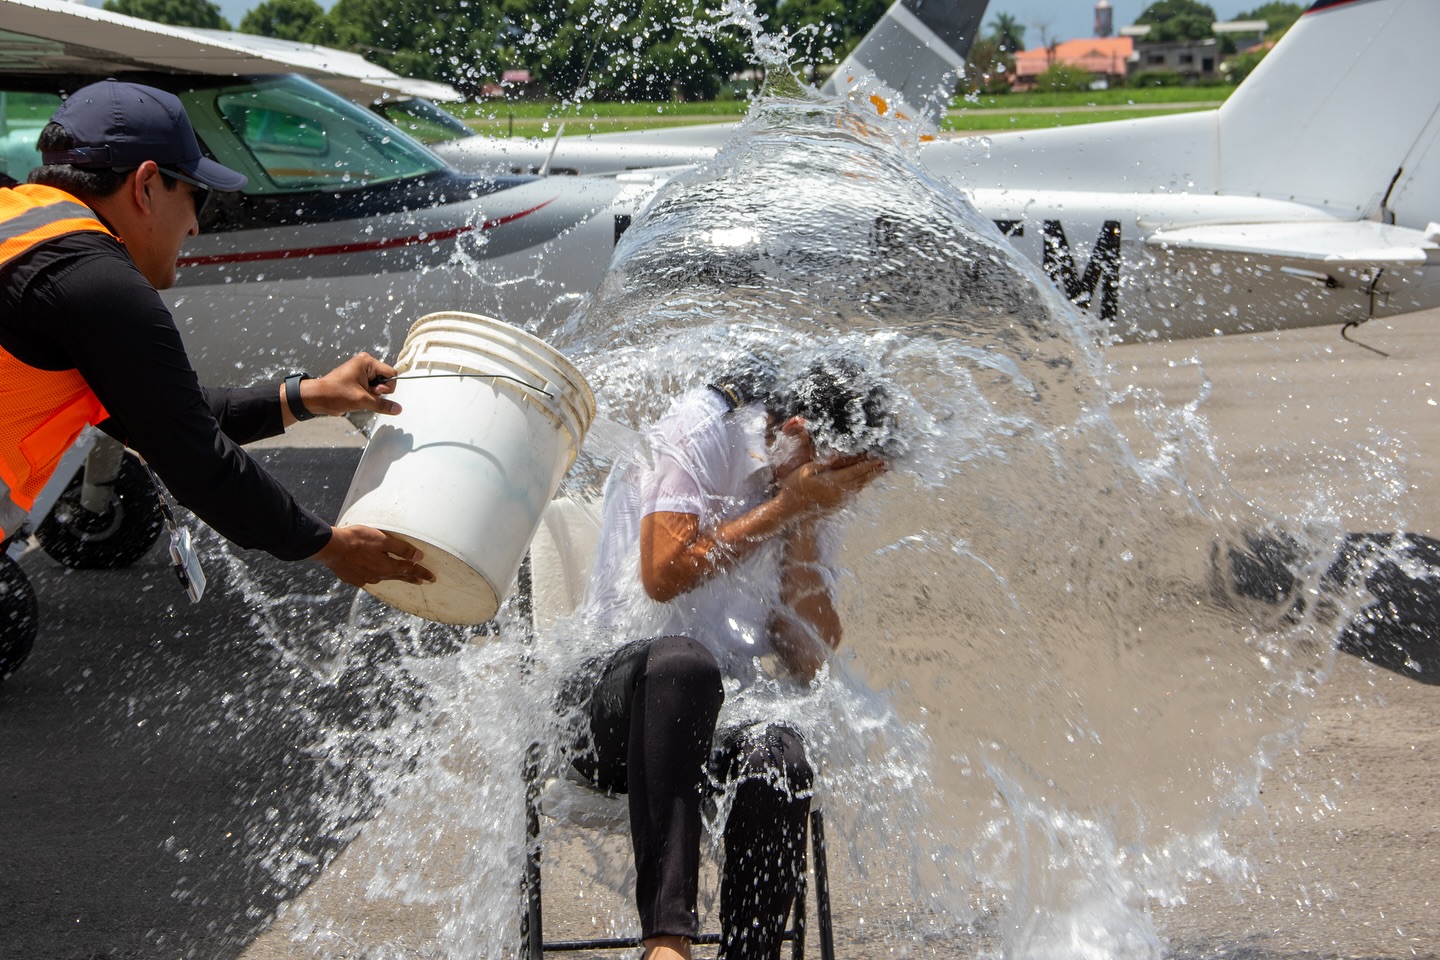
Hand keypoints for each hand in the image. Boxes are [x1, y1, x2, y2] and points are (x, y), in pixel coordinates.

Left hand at [296, 353, 402, 419]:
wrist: (317, 398)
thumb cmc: (334, 393)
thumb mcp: (362, 400)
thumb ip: (383, 404)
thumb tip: (397, 408)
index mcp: (367, 362)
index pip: (391, 373)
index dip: (387, 387)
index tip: (375, 392)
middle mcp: (365, 364)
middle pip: (386, 379)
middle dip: (378, 391)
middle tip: (364, 394)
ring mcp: (361, 372)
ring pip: (379, 386)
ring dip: (372, 395)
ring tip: (358, 396)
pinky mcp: (358, 380)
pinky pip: (372, 388)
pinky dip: (368, 395)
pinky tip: (357, 397)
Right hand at [313, 524, 435, 586]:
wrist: (330, 547)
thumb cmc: (357, 540)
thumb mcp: (383, 540)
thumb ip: (402, 549)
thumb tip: (419, 557)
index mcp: (387, 567)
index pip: (410, 570)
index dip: (422, 573)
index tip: (433, 578)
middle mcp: (377, 576)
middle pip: (398, 576)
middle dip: (412, 578)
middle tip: (422, 581)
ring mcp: (364, 579)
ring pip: (383, 578)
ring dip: (393, 576)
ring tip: (399, 576)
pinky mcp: (352, 578)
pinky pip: (368, 578)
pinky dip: (374, 575)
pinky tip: (372, 574)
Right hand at [776, 455, 885, 516]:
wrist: (790, 511)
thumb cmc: (795, 488)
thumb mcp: (805, 471)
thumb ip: (823, 463)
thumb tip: (837, 455)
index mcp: (833, 482)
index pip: (855, 471)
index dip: (868, 464)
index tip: (879, 459)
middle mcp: (840, 492)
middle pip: (861, 479)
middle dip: (874, 471)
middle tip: (886, 464)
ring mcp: (839, 500)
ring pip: (859, 487)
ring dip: (870, 478)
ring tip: (879, 471)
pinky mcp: (837, 505)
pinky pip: (853, 493)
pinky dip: (861, 486)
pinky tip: (864, 481)